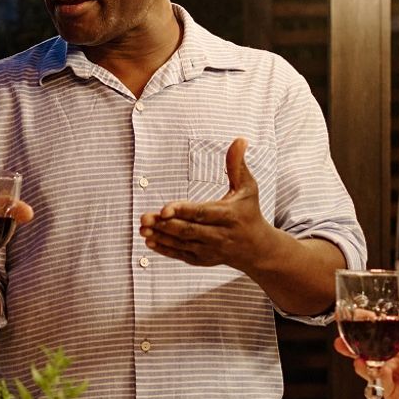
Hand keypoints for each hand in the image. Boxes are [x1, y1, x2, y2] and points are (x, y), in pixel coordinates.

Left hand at [140, 138, 280, 270]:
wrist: (256, 248)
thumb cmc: (249, 212)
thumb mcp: (248, 188)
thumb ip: (237, 165)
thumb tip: (239, 139)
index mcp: (229, 216)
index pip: (203, 213)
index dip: (183, 211)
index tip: (164, 208)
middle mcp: (219, 235)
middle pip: (188, 230)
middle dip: (165, 224)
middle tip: (143, 217)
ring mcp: (210, 250)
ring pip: (182, 243)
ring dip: (160, 236)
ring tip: (142, 227)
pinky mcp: (202, 259)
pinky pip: (181, 254)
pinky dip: (164, 249)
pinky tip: (149, 240)